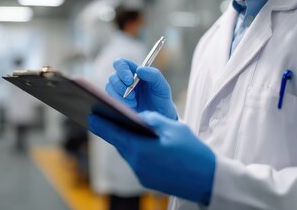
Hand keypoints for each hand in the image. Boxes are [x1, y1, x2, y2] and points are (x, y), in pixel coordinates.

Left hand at [88, 111, 215, 204]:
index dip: (100, 124)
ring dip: (125, 141)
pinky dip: (136, 151)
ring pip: (127, 153)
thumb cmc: (193, 152)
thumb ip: (153, 119)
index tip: (89, 115)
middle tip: (104, 117)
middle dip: (112, 130)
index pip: (112, 133)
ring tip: (123, 128)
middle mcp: (137, 163)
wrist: (207, 180)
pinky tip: (140, 143)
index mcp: (140, 149)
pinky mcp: (147, 180)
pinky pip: (136, 161)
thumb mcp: (174, 128)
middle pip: (119, 143)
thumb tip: (140, 116)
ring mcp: (141, 174)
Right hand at [106, 58, 177, 119]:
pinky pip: (110, 99)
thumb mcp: (162, 86)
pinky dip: (119, 103)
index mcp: (134, 71)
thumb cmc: (161, 100)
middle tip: (132, 95)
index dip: (122, 69)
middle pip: (113, 76)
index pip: (121, 63)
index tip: (129, 80)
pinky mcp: (117, 102)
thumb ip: (154, 75)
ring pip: (109, 87)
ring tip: (134, 102)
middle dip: (120, 86)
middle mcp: (125, 80)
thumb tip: (139, 70)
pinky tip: (131, 107)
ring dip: (120, 95)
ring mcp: (119, 92)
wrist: (159, 117)